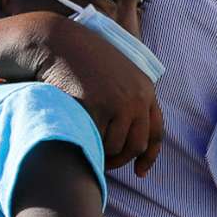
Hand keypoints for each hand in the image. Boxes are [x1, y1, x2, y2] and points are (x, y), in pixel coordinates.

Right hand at [0, 12, 164, 173]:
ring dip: (103, 154)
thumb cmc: (84, 60)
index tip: (140, 172)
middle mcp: (137, 98)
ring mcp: (118, 103)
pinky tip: (80, 137)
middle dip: (121, 161)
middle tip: (106, 165)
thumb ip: (130, 99)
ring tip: (90, 148)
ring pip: (116, 147)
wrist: (60, 44)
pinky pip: (96, 139)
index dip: (149, 156)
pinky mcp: (97, 108)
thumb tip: (130, 135)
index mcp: (146, 90)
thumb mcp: (118, 76)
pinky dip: (88, 143)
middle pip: (136, 145)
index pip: (156, 132)